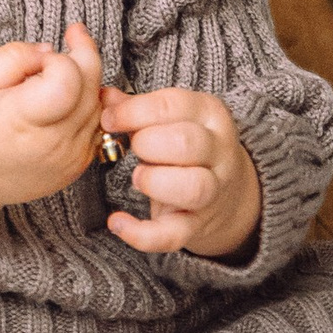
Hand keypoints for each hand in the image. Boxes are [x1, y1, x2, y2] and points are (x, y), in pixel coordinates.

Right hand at [0, 25, 106, 243]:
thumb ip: (12, 57)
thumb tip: (49, 51)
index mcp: (21, 120)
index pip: (67, 82)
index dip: (61, 59)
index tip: (43, 57)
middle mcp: (52, 143)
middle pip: (90, 87)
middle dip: (82, 57)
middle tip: (69, 40)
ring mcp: (70, 157)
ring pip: (99, 104)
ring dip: (87, 81)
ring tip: (58, 76)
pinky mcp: (80, 164)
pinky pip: (99, 123)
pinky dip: (89, 104)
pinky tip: (66, 99)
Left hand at [98, 82, 262, 259]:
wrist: (228, 192)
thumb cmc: (186, 145)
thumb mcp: (169, 117)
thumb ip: (136, 106)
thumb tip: (104, 97)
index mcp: (210, 114)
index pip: (172, 105)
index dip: (133, 111)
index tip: (109, 119)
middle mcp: (219, 151)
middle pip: (186, 143)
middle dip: (147, 143)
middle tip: (132, 148)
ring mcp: (213, 191)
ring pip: (193, 187)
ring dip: (155, 181)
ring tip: (137, 177)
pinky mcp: (197, 226)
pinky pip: (173, 235)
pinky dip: (142, 234)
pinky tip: (116, 222)